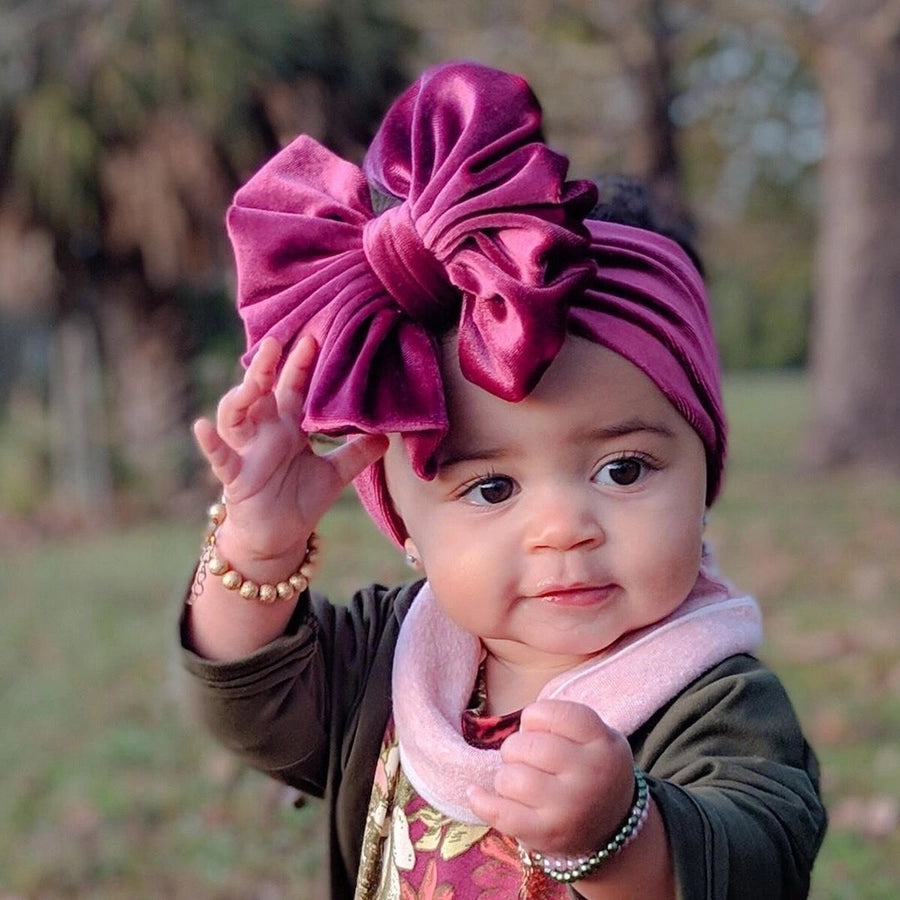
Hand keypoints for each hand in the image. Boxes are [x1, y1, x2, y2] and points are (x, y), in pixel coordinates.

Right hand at [193, 335, 388, 562]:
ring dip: (239, 396)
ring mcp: (246, 452)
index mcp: (286, 427)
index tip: (313, 337)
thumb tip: (388, 435)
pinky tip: (202, 427)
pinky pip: (219, 457)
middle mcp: (263, 433)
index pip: (292, 387)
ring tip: (251, 381)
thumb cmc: (299, 500)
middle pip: (260, 391)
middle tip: (276, 341)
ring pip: (234, 416)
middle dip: (266, 367)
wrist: (278, 539)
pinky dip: (210, 443)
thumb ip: (358, 454)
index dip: (300, 364)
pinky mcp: (234, 477)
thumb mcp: (335, 474)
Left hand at [467, 699, 634, 855]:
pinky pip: (500, 813)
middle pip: (526, 745)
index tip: (539, 728)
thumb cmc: (591, 769)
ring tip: (521, 781)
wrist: (611, 827)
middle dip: (516, 747)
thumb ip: (562, 722)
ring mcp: (568, 808)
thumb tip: (518, 726)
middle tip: (528, 758)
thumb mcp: (596, 737)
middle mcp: (589, 775)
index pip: (552, 714)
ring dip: (506, 776)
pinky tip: (475, 793)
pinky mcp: (546, 835)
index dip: (535, 716)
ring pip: (510, 777)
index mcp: (603, 743)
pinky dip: (481, 801)